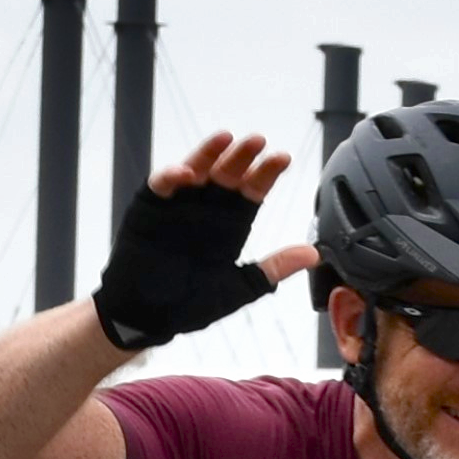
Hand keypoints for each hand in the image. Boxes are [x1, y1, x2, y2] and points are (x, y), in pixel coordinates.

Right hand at [93, 131, 316, 351]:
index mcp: (230, 223)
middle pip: (228, 172)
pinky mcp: (149, 208)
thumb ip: (272, 269)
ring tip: (225, 139)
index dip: (267, 172)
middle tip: (258, 142)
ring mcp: (178, 204)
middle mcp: (207, 207)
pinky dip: (171, 175)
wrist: (145, 318)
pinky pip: (160, 184)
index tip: (283, 159)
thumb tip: (312, 255)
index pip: (253, 188)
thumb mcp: (238, 289)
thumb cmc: (187, 305)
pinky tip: (185, 174)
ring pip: (197, 168)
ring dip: (210, 152)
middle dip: (243, 156)